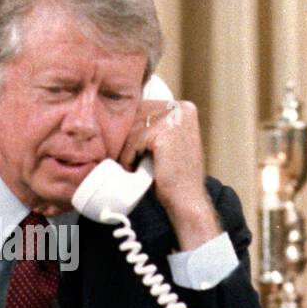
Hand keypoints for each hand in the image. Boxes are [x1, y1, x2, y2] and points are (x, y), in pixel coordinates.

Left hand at [117, 97, 218, 249]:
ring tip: (132, 165)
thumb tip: (120, 113)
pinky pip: (134, 140)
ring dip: (127, 149)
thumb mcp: (163, 143)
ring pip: (133, 127)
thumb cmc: (172, 175)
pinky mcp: (165, 131)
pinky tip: (134, 168)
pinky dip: (129, 156)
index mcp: (183, 108)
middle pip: (137, 115)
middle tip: (129, 160)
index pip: (144, 108)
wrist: (186, 200)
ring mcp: (175, 117)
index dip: (132, 130)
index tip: (130, 150)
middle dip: (128, 139)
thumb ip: (151, 125)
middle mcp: (181, 108)